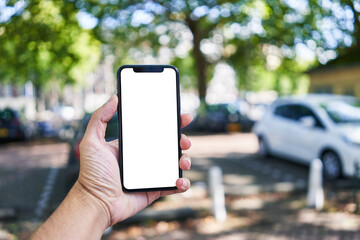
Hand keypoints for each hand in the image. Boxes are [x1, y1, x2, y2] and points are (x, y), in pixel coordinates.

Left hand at [76, 95, 191, 226]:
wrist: (96, 203)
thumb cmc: (91, 174)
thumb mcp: (91, 141)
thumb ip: (99, 118)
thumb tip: (114, 98)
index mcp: (134, 145)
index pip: (155, 130)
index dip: (170, 123)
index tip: (182, 117)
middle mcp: (145, 157)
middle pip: (170, 145)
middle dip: (182, 140)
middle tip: (184, 140)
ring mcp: (152, 173)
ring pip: (176, 163)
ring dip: (185, 160)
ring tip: (182, 161)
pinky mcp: (156, 189)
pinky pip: (174, 185)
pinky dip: (182, 183)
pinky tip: (179, 181)